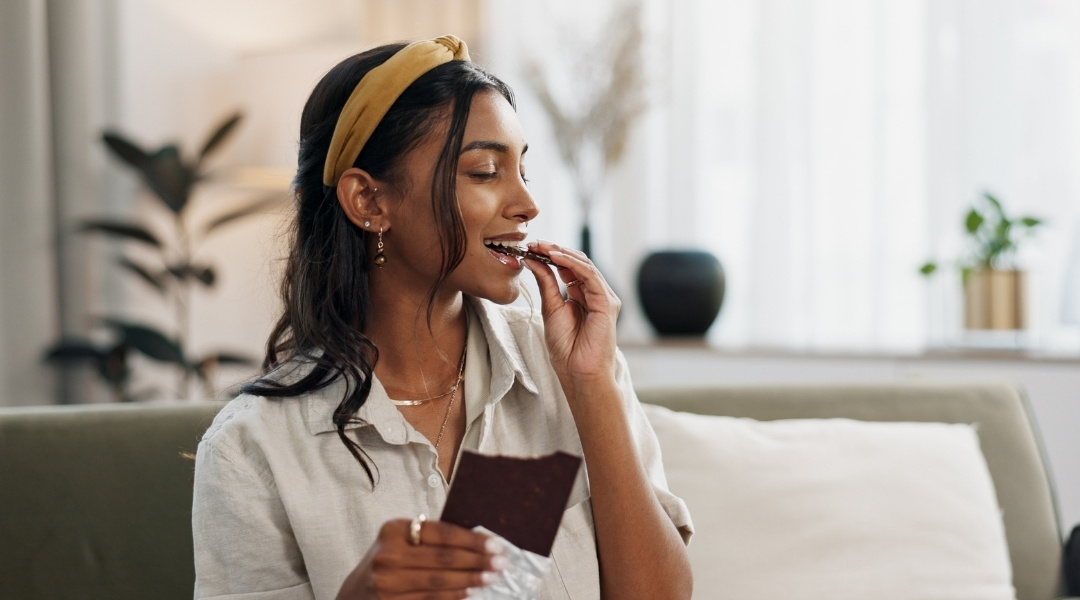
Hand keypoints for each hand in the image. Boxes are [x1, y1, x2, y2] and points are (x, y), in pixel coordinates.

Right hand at [336, 518, 504, 599]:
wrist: (355, 594)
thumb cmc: (387, 561)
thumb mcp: (401, 541)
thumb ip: (430, 538)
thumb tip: (477, 540)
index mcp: (394, 530)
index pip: (442, 533)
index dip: (472, 540)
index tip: (495, 544)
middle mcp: (388, 555)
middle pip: (444, 559)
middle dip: (477, 561)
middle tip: (501, 562)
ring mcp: (388, 583)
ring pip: (440, 582)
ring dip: (470, 580)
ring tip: (491, 577)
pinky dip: (454, 596)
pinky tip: (470, 591)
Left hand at [523, 240, 620, 389]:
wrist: (578, 372)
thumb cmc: (566, 348)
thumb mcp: (551, 309)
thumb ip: (546, 283)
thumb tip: (533, 260)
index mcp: (582, 296)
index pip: (567, 268)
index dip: (550, 255)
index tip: (530, 247)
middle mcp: (595, 294)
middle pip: (577, 263)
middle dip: (555, 250)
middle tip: (534, 242)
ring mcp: (603, 297)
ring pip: (584, 266)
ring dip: (562, 253)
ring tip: (542, 246)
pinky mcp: (607, 303)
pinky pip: (590, 276)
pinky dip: (572, 264)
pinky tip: (555, 257)